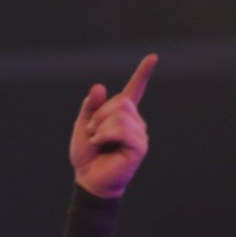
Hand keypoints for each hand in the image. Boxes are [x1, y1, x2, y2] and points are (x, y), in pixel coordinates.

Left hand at [70, 54, 156, 198]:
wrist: (89, 179)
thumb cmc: (87, 154)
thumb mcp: (83, 126)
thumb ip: (90, 107)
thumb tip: (99, 87)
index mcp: (122, 114)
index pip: (134, 90)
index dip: (143, 73)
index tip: (152, 57)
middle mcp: (135, 121)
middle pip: (121, 102)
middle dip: (100, 114)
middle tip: (90, 131)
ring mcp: (139, 134)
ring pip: (121, 116)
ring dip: (101, 127)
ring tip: (95, 140)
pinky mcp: (140, 147)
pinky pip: (123, 130)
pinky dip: (105, 135)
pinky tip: (100, 143)